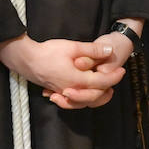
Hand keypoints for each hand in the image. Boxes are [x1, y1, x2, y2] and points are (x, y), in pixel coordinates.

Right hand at [0, 35, 124, 109]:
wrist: (26, 59)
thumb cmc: (48, 52)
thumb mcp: (73, 46)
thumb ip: (92, 50)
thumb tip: (109, 51)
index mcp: (77, 80)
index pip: (101, 82)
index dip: (114, 77)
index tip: (122, 70)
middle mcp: (71, 90)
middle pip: (95, 96)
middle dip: (108, 88)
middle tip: (116, 79)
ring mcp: (63, 93)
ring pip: (84, 101)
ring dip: (97, 96)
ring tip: (105, 89)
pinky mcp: (57, 91)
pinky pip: (73, 101)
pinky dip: (83, 99)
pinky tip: (85, 92)